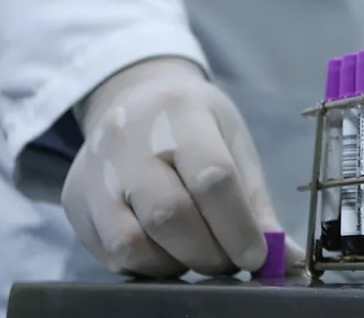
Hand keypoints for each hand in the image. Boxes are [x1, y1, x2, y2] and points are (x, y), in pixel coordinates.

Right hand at [62, 57, 300, 276]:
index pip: (212, 177)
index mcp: (181, 115)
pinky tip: (166, 253)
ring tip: (196, 256)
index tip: (257, 256)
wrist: (132, 97)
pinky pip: (108, 255)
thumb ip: (256, 202)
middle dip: (208, 252)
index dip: (238, 227)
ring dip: (174, 265)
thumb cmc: (195, 122)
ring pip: (131, 244)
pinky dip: (145, 266)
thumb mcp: (232, 141)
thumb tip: (289, 258)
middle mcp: (129, 141)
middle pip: (169, 215)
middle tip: (228, 261)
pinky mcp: (74, 201)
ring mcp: (95, 172)